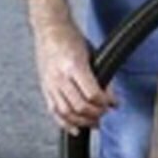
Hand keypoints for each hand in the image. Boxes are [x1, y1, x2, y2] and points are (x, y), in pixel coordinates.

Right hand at [22, 0, 117, 133]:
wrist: (49, 28)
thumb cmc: (70, 37)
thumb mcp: (91, 53)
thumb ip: (101, 75)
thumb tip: (111, 96)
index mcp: (74, 65)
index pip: (92, 93)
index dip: (105, 102)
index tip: (112, 104)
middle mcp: (60, 76)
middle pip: (80, 106)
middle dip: (95, 114)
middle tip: (104, 113)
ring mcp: (50, 83)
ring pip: (66, 112)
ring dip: (82, 121)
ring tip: (94, 122)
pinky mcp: (45, 87)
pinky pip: (54, 111)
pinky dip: (65, 123)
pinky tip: (74, 129)